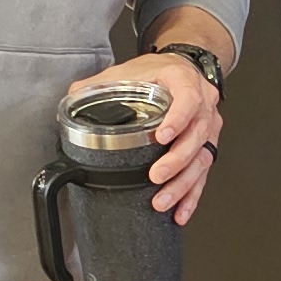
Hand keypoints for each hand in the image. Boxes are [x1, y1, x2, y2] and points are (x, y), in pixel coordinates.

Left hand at [107, 46, 224, 222]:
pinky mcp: (206, 147)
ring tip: (162, 200)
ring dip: (183, 184)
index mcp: (183, 82)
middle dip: (176, 161)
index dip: (178, 119)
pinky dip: (192, 195)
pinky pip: (203, 174)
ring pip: (201, 159)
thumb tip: (72, 101)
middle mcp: (202, 106)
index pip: (188, 99)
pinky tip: (180, 211)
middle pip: (196, 136)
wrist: (182, 69)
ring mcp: (208, 128)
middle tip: (156, 176)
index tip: (162, 136)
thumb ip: (99, 85)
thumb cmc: (157, 72)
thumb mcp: (127, 71)